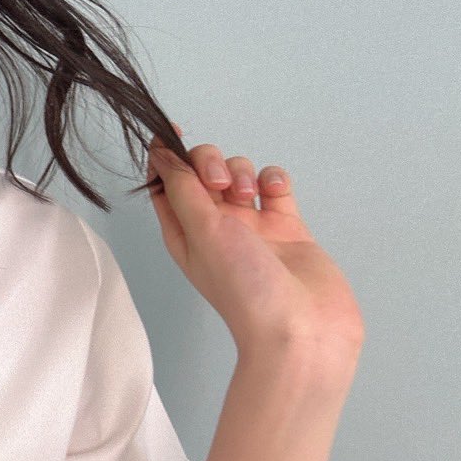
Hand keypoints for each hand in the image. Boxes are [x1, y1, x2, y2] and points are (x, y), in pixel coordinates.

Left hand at [146, 126, 364, 360]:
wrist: (302, 330)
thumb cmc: (245, 289)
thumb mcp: (200, 230)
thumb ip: (181, 186)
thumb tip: (158, 152)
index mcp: (182, 231)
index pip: (165, 182)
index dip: (165, 154)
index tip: (171, 130)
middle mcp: (214, 227)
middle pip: (202, 170)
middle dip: (210, 162)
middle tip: (220, 184)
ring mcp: (251, 227)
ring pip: (239, 174)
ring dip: (242, 172)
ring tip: (250, 198)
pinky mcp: (287, 228)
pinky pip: (275, 187)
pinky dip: (273, 180)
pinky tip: (274, 192)